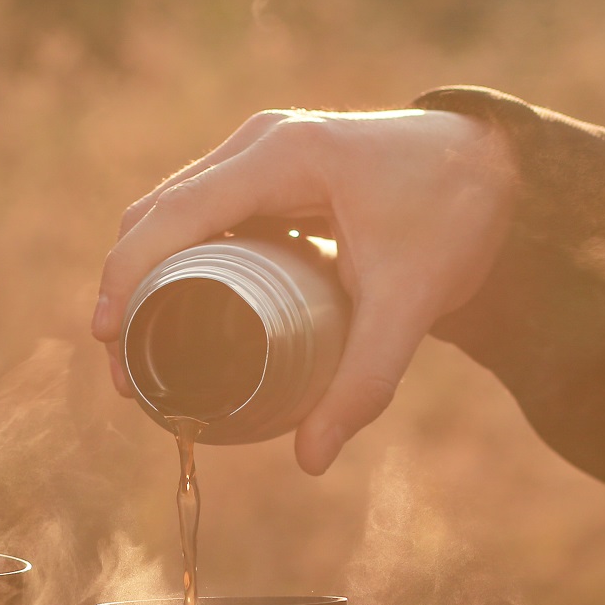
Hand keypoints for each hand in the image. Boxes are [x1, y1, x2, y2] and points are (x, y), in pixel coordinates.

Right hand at [91, 109, 518, 473]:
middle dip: (126, 286)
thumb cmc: (456, 217)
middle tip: (124, 370)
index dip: (127, 273)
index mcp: (285, 156)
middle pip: (158, 212)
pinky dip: (176, 261)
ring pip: (172, 212)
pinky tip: (171, 316)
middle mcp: (261, 144)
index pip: (176, 213)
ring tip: (138, 354)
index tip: (107, 337)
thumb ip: (366, 380)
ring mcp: (261, 154)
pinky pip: (201, 214)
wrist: (498, 168)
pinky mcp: (269, 174)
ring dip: (144, 274)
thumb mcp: (412, 301)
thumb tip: (310, 461)